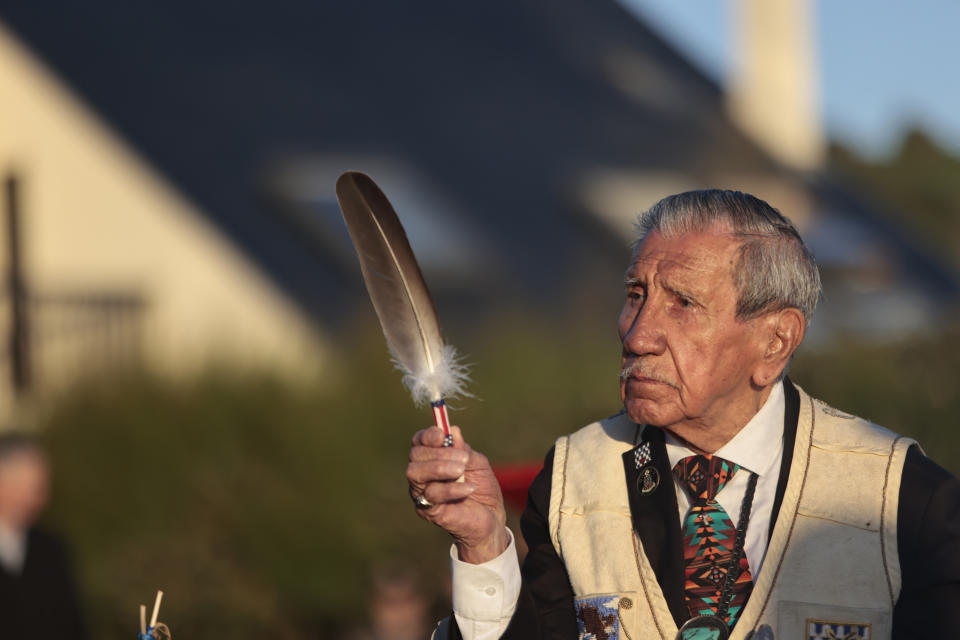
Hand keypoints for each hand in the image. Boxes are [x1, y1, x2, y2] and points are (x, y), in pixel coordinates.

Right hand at [406, 425, 509, 563]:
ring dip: (440, 468)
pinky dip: (452, 489)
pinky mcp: (427, 510)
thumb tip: (452, 430)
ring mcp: (422, 492)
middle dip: (438, 453)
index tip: (442, 435)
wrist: (491, 518)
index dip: (427, 435)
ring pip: (416, 473)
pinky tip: (469, 488)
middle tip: (463, 459)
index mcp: (432, 459)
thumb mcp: (477, 463)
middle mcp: (422, 474)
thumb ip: (463, 449)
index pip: (419, 442)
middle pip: (415, 455)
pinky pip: (431, 494)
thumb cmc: (482, 488)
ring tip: (462, 471)